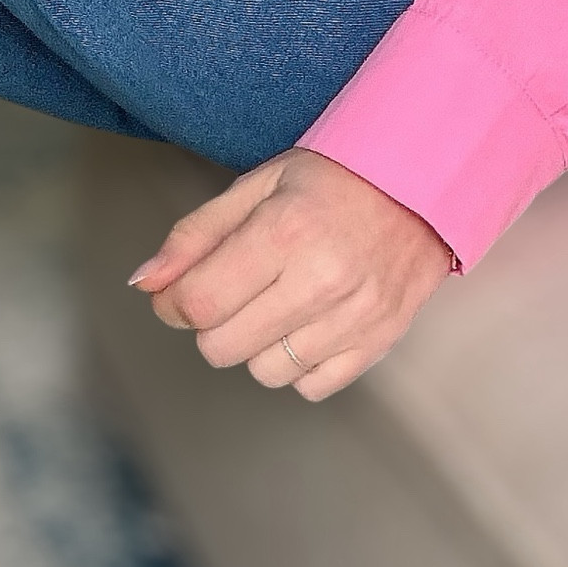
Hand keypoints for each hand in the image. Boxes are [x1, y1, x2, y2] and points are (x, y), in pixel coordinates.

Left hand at [128, 149, 453, 399]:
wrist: (422, 183)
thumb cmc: (331, 180)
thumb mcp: (256, 186)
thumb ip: (194, 236)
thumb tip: (145, 283)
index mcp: (283, 233)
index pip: (198, 302)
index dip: (173, 303)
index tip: (178, 292)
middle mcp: (322, 280)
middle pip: (223, 346)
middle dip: (210, 324)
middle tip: (228, 293)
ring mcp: (356, 316)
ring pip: (266, 372)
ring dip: (253, 345)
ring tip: (271, 305)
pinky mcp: (381, 340)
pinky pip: (313, 386)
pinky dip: (298, 365)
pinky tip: (303, 325)